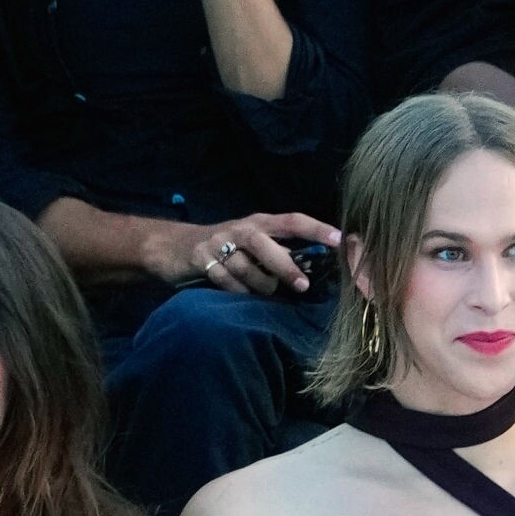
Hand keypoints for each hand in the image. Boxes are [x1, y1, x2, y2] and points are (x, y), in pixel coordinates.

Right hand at [153, 213, 341, 297]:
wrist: (175, 248)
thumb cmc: (224, 250)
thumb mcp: (252, 246)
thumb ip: (276, 253)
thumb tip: (309, 271)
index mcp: (259, 222)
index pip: (293, 220)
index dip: (316, 228)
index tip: (340, 240)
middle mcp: (241, 229)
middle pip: (266, 244)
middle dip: (285, 266)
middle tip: (302, 286)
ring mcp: (220, 244)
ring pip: (247, 269)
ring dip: (259, 286)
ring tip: (263, 292)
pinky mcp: (202, 260)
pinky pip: (227, 283)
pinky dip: (236, 293)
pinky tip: (238, 295)